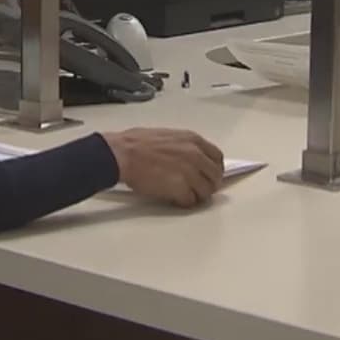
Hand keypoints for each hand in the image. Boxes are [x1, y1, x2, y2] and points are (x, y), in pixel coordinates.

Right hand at [101, 129, 224, 207]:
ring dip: (197, 195)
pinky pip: (190, 201)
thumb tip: (191, 158)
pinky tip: (174, 199)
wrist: (122, 154)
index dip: (213, 169)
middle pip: (215, 177)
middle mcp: (196, 155)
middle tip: (198, 190)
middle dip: (208, 185)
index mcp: (193, 140)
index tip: (207, 175)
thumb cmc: (136, 143)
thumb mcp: (168, 136)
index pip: (217, 157)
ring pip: (206, 191)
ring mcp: (190, 173)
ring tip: (184, 195)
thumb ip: (184, 146)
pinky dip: (184, 202)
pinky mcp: (181, 189)